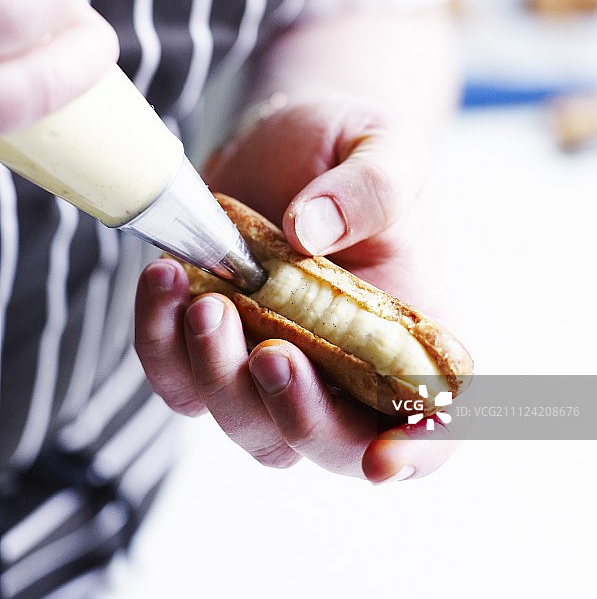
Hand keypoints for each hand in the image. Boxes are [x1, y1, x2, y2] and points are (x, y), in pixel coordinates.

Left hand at [135, 97, 458, 482]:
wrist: (285, 139)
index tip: (382, 459)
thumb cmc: (350, 145)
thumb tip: (309, 234)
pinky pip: (178, 376)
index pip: (433, 420)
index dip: (416, 455)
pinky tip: (163, 281)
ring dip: (219, 379)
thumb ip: (372, 186)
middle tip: (270, 351)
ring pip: (246, 422)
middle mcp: (344, 363)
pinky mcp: (213, 341)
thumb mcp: (383, 144)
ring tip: (205, 301)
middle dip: (295, 416)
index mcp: (408, 331)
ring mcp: (275, 359)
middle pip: (327, 442)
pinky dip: (161, 343)